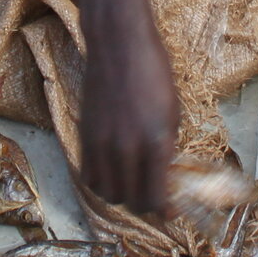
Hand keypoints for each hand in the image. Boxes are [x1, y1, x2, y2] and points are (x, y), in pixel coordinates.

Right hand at [76, 2, 179, 217]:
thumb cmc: (154, 74)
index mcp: (156, 142)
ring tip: (131, 186)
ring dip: (121, 196)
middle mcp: (126, 148)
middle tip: (152, 197)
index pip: (155, 198)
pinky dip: (101, 182)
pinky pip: (88, 176)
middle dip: (144, 205)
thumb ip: (167, 149)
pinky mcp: (85, 136)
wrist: (119, 45)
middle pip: (130, 201)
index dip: (163, 210)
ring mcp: (102, 143)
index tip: (170, 209)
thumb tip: (164, 177)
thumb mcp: (172, 113)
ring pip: (106, 193)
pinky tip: (113, 173)